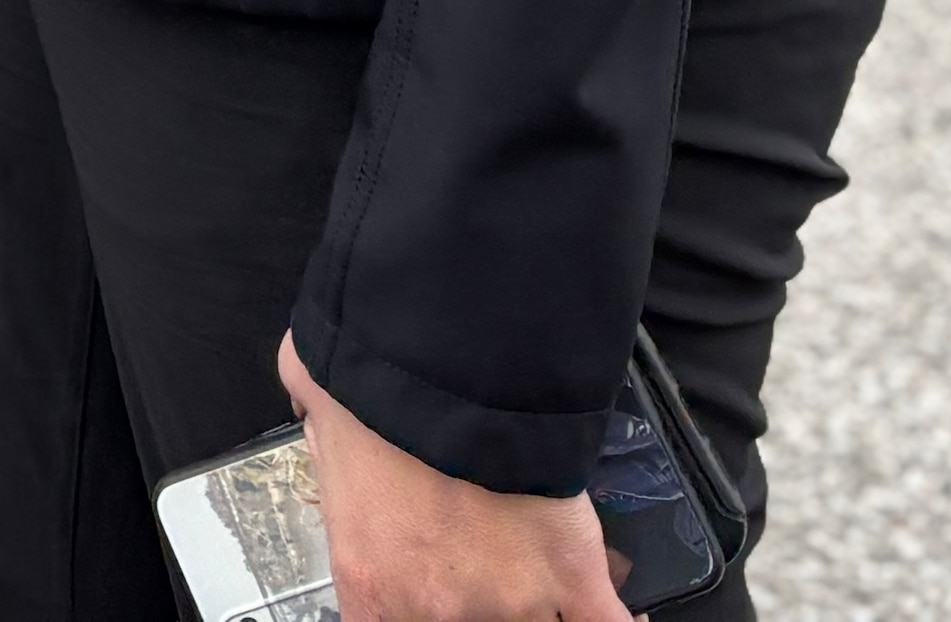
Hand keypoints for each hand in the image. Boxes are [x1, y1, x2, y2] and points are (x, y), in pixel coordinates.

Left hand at [280, 337, 630, 621]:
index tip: (431, 599)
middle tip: (488, 567)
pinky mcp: (573, 573)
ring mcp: (510, 600)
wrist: (450, 356)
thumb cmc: (372, 383)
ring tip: (538, 573)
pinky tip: (630, 614)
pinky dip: (622, 620)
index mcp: (371, 586)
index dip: (411, 611)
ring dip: (534, 602)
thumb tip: (326, 430)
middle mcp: (438, 609)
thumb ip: (329, 456)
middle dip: (478, 600)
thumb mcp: (321, 423)